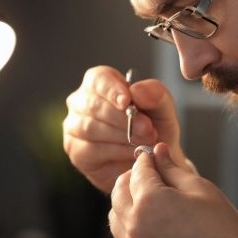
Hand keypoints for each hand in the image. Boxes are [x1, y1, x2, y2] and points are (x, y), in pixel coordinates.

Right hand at [63, 66, 186, 192]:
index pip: (98, 79)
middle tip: (148, 129)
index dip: (112, 90)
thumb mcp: (163, 107)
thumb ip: (155, 93)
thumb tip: (136, 91)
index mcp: (100, 83)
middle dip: (123, 118)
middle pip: (94, 105)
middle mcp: (81, 102)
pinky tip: (133, 153)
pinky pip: (91, 150)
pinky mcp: (77, 152)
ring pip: (91, 128)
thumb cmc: (155, 126)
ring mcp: (74, 127)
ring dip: (122, 136)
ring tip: (146, 141)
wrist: (154, 159)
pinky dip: (116, 152)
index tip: (127, 103)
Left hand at [109, 143, 237, 237]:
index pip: (138, 171)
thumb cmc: (222, 228)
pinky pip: (124, 236)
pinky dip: (130, 222)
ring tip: (149, 195)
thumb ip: (172, 168)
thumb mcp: (200, 188)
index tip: (154, 154)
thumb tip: (158, 151)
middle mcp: (135, 225)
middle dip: (132, 177)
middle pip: (119, 191)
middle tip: (151, 172)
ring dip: (126, 200)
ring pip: (116, 215)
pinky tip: (151, 219)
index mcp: (150, 201)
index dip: (146, 159)